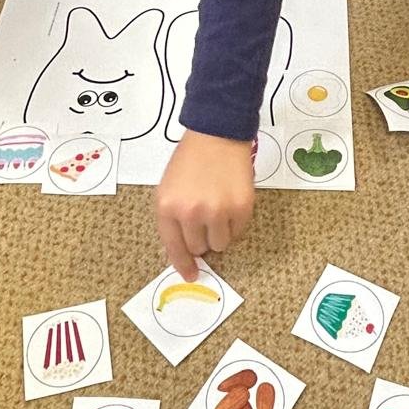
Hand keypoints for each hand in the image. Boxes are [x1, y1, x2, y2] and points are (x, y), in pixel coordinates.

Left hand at [156, 129, 254, 279]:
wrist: (217, 134)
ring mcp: (218, 211)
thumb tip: (185, 251)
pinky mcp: (241, 208)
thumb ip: (172, 218)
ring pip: (220, 244)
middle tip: (204, 218)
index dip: (183, 265)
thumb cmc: (190, 160)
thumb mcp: (168, 188)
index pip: (174, 247)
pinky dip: (234, 223)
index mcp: (167, 207)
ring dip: (219, 232)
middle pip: (198, 248)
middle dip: (201, 238)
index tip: (191, 274)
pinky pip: (238, 232)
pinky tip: (230, 202)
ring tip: (218, 208)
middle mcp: (191, 213)